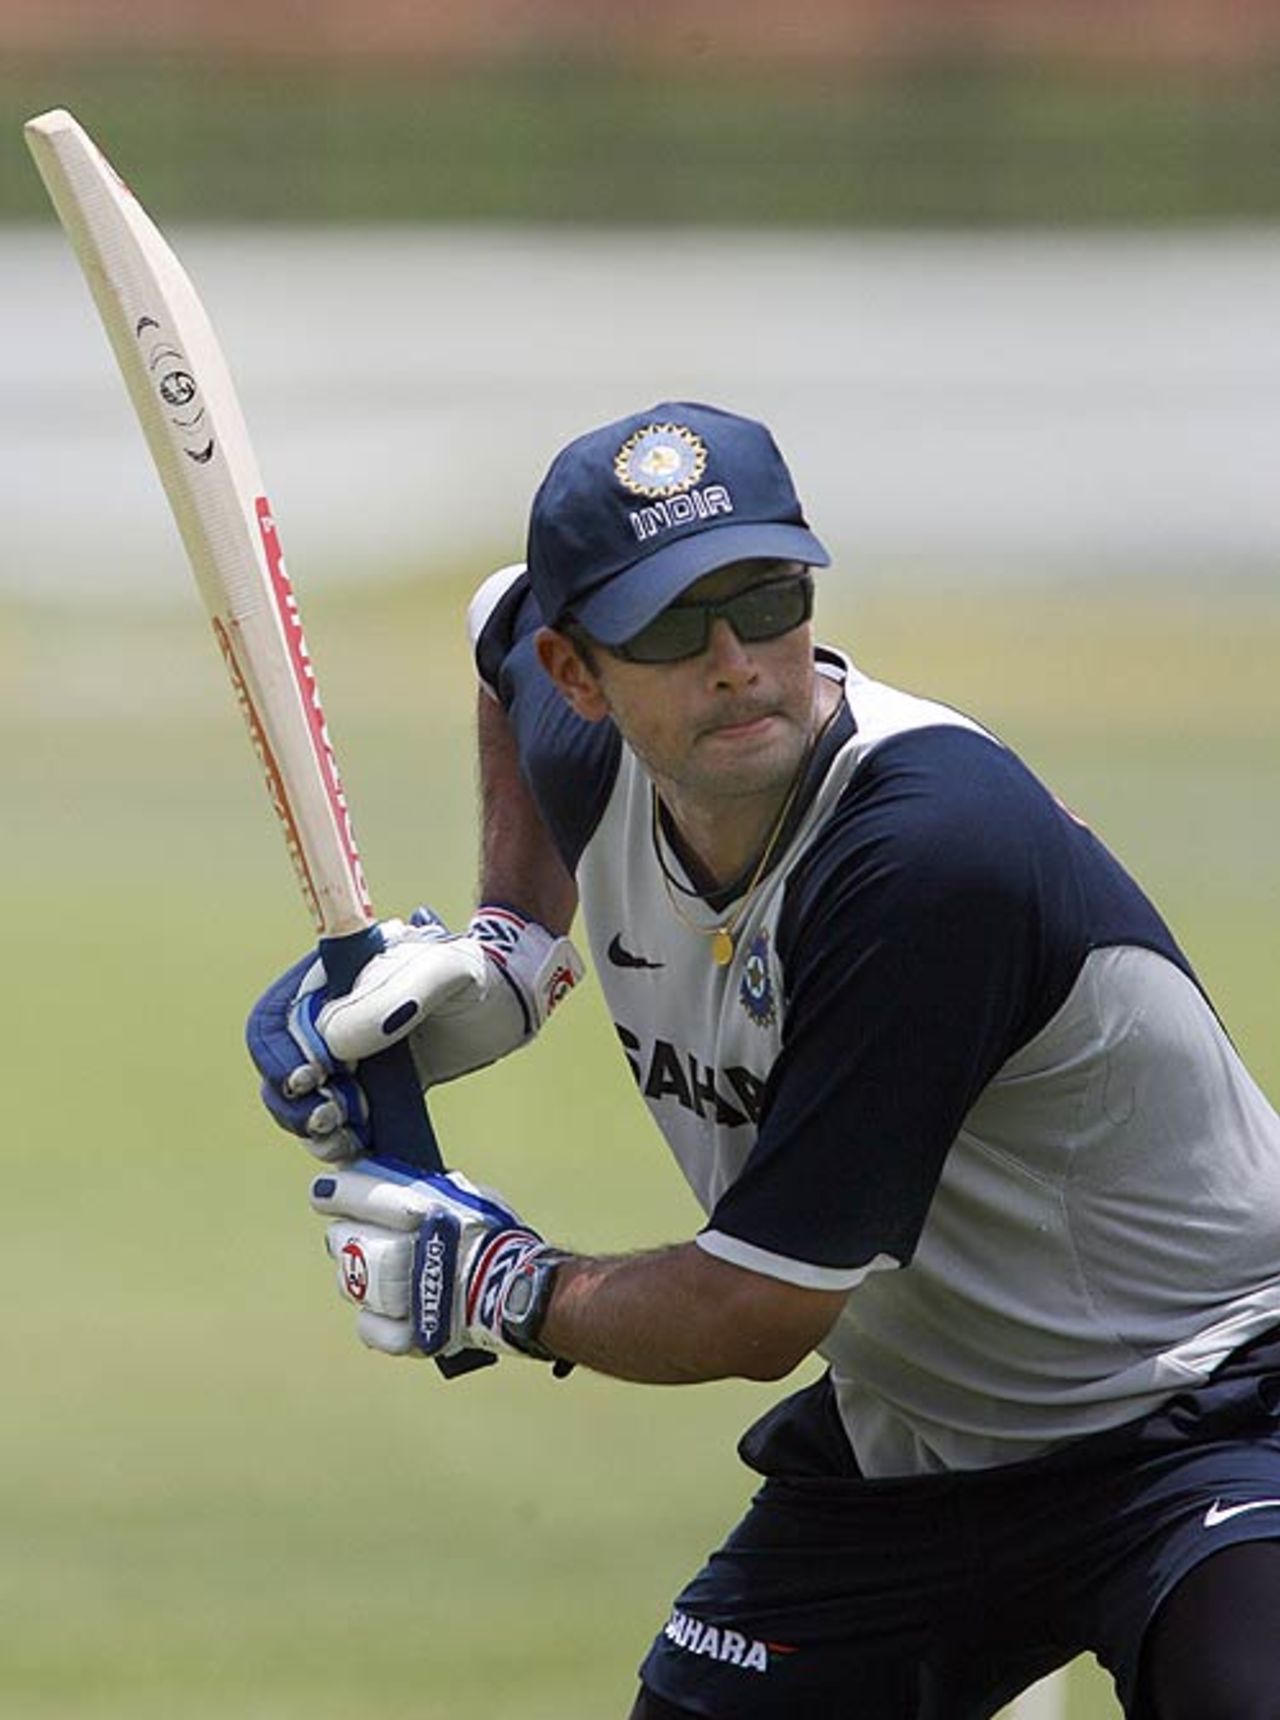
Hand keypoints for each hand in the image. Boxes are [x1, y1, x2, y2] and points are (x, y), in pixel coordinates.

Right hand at [247, 906, 582, 1159]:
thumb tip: (332, 1046)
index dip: (281, 1056)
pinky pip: (338, 1122)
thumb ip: (392, 996)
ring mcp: (347, 1056)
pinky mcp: (371, 1089)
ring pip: (301, 1102)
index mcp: (327, 982)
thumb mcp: (440, 971)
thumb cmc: (473, 973)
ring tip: (345, 1136)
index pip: (274, 1022)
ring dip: (312, 1127)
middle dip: (292, 1101)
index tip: (313, 1078)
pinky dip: (339, 1141)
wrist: (508, 997)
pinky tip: (358, 1147)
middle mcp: (326, 1019)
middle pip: (278, 1068)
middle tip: (330, 1117)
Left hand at [311, 1157, 566, 1364]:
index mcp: (422, 1214)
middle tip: (346, 1232)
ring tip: (366, 1268)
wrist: (523, 1292)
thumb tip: (398, 1185)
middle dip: (344, 1234)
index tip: (322, 1193)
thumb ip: (431, 1193)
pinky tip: (379, 1308)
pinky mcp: (411, 1335)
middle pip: (350, 1242)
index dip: (338, 1193)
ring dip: (354, 1273)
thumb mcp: (469, 1198)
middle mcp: (406, 1254)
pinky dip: (372, 1319)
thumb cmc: (497, 1238)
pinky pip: (371, 1328)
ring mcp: (405, 1299)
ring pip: (354, 1284)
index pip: (364, 1197)